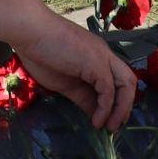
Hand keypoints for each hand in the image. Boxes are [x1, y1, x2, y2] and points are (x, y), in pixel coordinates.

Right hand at [0, 0, 137, 133]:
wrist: (29, 31)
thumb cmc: (40, 52)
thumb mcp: (64, 82)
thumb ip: (82, 97)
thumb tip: (94, 115)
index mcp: (96, 57)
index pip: (115, 82)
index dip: (115, 103)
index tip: (107, 120)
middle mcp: (104, 55)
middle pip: (128, 81)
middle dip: (125, 106)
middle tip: (114, 126)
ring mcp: (102, 57)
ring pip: (126, 84)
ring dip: (121, 109)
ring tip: (109, 127)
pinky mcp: (96, 63)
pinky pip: (108, 90)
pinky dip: (106, 108)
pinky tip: (96, 121)